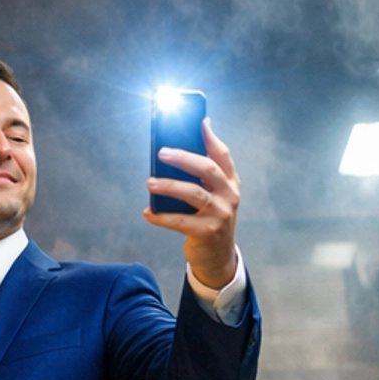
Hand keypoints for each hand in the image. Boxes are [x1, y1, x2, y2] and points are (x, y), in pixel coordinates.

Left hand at [145, 119, 240, 289]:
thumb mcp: (214, 197)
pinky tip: (148, 212)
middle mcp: (229, 196)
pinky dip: (161, 217)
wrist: (218, 258)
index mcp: (230, 183)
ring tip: (150, 182)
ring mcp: (220, 214)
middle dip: (183, 158)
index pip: (222, 155)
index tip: (199, 121)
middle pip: (206, 169)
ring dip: (169, 186)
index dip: (210, 137)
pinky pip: (180, 221)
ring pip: (193, 193)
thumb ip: (204, 175)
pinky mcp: (207, 232)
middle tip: (161, 152)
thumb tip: (182, 149)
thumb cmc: (211, 221)